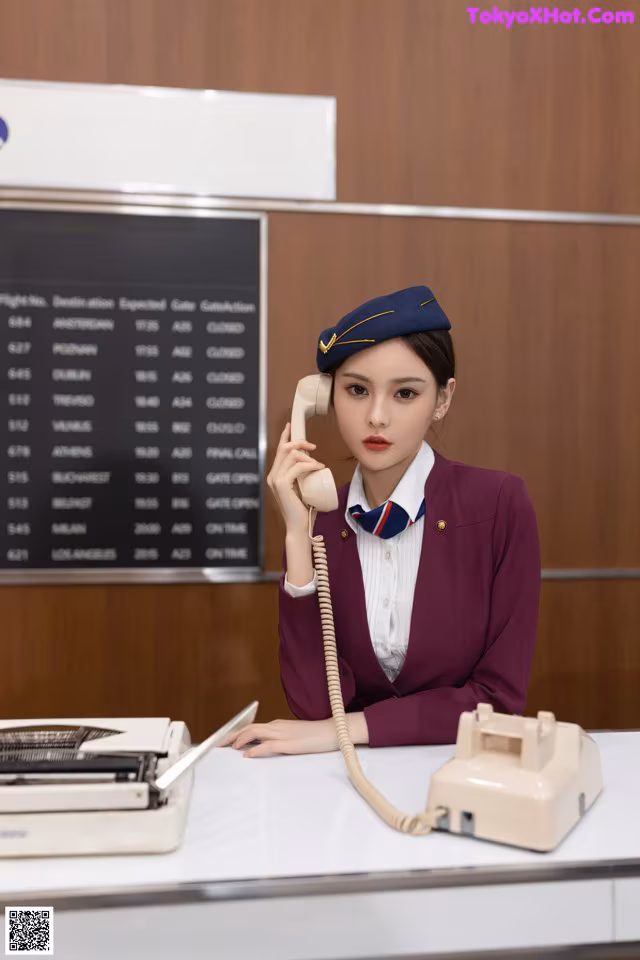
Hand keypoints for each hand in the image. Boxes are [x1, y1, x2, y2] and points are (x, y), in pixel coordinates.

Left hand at [218, 714, 368, 756]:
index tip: (224, 741)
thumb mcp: (294, 736)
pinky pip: (267, 745)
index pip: (251, 726)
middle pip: (247, 728)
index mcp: (277, 725)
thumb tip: (264, 748)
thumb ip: (279, 739)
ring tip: (230, 749)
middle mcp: (276, 726)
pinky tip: (248, 756)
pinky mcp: (289, 744)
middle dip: (231, 736)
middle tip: (218, 745)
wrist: (334, 731)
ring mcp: (282, 733)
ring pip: (254, 732)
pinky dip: (255, 750)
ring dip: (239, 740)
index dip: (236, 733)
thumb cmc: (316, 736)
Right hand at [267, 423, 325, 533]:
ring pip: (290, 455)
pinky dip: (309, 465)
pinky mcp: (282, 484)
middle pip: (283, 448)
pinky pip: (297, 467)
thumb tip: (315, 466)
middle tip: (313, 446)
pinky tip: (318, 467)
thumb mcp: (302, 488)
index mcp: (275, 476)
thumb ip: (302, 477)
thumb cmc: (302, 511)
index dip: (284, 436)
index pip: (278, 451)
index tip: (290, 426)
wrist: (299, 527)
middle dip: (299, 442)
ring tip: (318, 464)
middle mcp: (272, 476)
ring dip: (307, 456)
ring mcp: (275, 480)